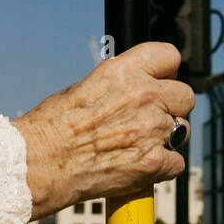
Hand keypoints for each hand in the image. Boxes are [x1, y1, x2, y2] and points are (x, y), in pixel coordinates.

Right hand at [12, 42, 193, 219]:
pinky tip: (141, 167)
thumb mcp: (85, 86)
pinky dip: (162, 167)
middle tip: (151, 119)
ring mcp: (151, 130)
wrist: (38, 163)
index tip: (160, 82)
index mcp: (125, 71)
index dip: (166, 72)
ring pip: (183, 130)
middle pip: (185, 95)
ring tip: (140, 145)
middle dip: (172, 107)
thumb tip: (136, 85)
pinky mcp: (153, 163)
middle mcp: (143, 95)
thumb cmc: (52, 127)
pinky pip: (177, 163)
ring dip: (167, 138)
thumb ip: (119, 83)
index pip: (169, 56)